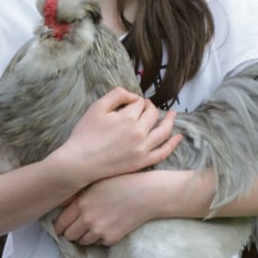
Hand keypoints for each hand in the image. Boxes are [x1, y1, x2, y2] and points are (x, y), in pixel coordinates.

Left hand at [52, 173, 157, 246]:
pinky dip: (100, 239)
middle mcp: (87, 218)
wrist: (146, 194)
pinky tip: (107, 227)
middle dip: (71, 234)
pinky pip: (99, 244)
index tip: (60, 228)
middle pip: (69, 236)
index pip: (61, 223)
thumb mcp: (96, 183)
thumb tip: (61, 203)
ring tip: (93, 228)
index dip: (59, 227)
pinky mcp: (111, 238)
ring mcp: (99, 230)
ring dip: (84, 238)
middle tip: (75, 230)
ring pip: (83, 242)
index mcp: (81, 203)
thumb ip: (77, 194)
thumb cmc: (122, 183)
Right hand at [58, 89, 179, 180]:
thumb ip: (116, 95)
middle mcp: (139, 132)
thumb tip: (133, 95)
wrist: (79, 162)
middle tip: (146, 107)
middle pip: (153, 114)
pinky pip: (163, 153)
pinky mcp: (142, 162)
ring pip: (163, 131)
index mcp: (128, 117)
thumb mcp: (97, 107)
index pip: (139, 103)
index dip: (135, 101)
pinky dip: (172, 144)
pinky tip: (178, 137)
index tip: (130, 103)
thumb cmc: (85, 134)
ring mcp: (142, 149)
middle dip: (150, 107)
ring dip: (170, 120)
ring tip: (173, 114)